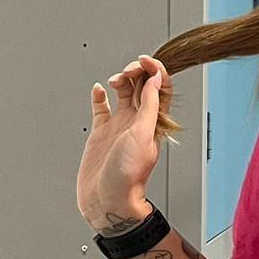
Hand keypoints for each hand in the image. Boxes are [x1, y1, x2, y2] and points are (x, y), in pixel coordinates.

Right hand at [76, 55, 172, 235]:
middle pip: (142, 86)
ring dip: (120, 81)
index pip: (160, 88)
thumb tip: (156, 79)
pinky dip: (99, 96)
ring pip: (123, 93)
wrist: (107, 199)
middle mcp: (138, 121)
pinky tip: (98, 90)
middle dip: (136, 72)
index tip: (145, 60)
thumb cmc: (127, 175)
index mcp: (155, 122)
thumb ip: (150, 106)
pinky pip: (102, 108)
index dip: (155, 70)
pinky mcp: (101, 132)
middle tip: (127, 71)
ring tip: (114, 81)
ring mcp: (120, 126)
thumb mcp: (142, 135)